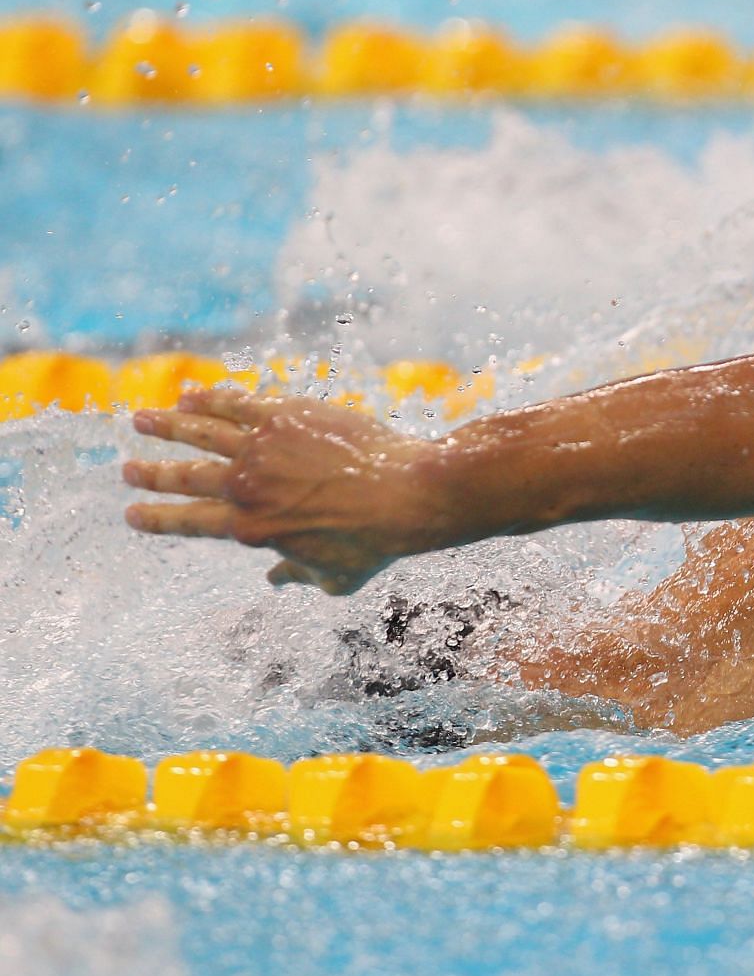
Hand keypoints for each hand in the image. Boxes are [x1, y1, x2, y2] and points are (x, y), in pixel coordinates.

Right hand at [122, 390, 449, 594]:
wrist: (406, 493)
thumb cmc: (376, 542)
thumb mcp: (335, 578)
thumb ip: (299, 579)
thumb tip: (277, 580)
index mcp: (251, 528)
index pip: (189, 522)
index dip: (156, 518)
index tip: (131, 514)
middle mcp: (246, 487)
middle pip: (185, 476)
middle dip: (151, 473)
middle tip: (126, 468)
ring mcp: (262, 447)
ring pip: (200, 432)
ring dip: (166, 426)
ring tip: (141, 421)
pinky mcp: (284, 415)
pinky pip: (236, 403)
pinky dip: (210, 398)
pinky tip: (191, 395)